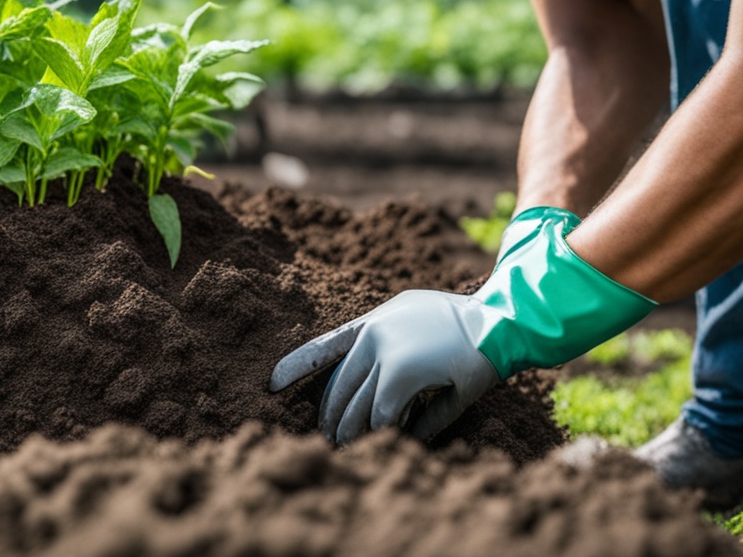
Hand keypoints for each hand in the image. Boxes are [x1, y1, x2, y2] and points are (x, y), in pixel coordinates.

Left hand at [270, 289, 499, 444]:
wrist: (501, 321)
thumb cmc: (462, 325)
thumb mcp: (415, 325)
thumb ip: (388, 352)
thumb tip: (370, 391)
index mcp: (372, 324)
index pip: (324, 348)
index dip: (296, 366)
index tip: (270, 382)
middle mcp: (373, 338)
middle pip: (339, 388)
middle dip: (331, 418)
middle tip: (326, 440)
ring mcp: (386, 355)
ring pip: (357, 407)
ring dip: (352, 433)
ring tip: (345, 450)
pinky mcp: (403, 375)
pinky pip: (383, 416)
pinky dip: (384, 433)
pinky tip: (386, 442)